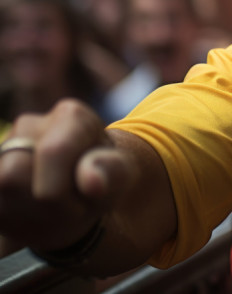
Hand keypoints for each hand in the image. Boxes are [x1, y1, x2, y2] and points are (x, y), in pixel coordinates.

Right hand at [0, 100, 135, 251]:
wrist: (81, 195)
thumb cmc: (103, 178)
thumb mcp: (120, 174)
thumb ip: (111, 172)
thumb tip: (92, 182)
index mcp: (71, 115)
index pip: (53, 151)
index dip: (64, 188)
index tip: (87, 193)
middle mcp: (29, 124)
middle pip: (13, 175)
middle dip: (44, 204)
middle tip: (72, 206)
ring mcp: (3, 147)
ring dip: (25, 213)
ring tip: (53, 208)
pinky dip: (10, 218)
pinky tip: (32, 212)